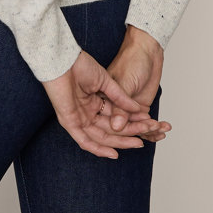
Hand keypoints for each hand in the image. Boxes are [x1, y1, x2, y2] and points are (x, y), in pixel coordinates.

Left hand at [41, 49, 167, 157]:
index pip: (116, 116)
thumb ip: (120, 97)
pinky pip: (84, 140)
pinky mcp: (69, 122)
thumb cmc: (80, 64)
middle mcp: (87, 112)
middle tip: (146, 135)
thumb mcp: (105, 81)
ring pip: (101, 136)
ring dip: (120, 141)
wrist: (64, 59)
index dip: (132, 121)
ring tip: (138, 143)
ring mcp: (78, 118)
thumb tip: (137, 109)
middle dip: (130, 133)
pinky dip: (98, 149)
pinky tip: (114, 153)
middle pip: (111, 129)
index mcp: (94, 101)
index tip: (149, 123)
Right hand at [104, 25, 170, 142]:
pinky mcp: (140, 109)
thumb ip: (121, 106)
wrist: (148, 50)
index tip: (137, 134)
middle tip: (152, 126)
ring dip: (150, 131)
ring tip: (161, 127)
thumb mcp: (126, 83)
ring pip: (137, 129)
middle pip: (125, 129)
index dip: (124, 132)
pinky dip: (155, 129)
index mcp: (106, 100)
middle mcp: (116, 107)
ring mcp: (129, 109)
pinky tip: (164, 129)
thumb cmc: (132, 60)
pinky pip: (146, 124)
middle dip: (140, 131)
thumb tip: (116, 127)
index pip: (111, 124)